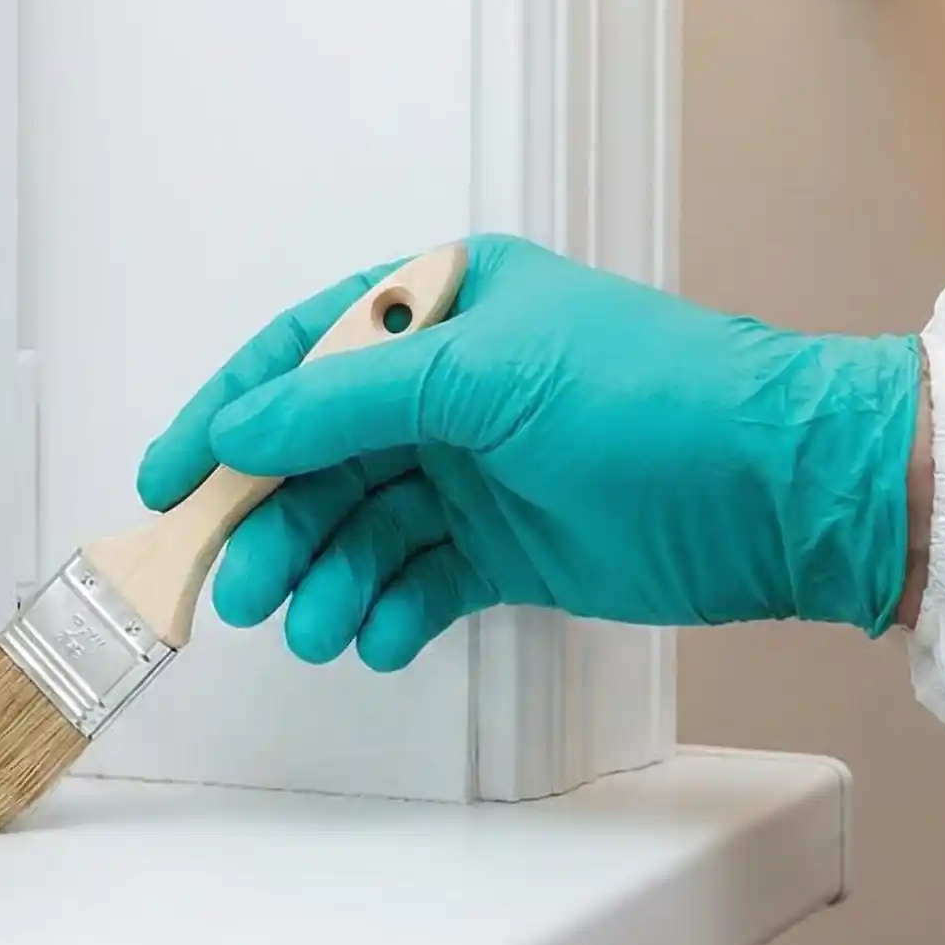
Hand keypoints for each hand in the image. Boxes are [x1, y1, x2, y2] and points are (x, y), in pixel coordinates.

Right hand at [137, 235, 921, 669]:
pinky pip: (420, 579)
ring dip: (326, 577)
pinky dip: (390, 610)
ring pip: (365, 527)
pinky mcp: (511, 545)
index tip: (167, 480)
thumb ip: (345, 402)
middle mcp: (451, 385)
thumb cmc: (649, 397)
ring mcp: (479, 469)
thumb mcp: (484, 376)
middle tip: (235, 588)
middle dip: (272, 521)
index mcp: (442, 308)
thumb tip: (236, 428)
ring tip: (312, 629)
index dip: (227, 413)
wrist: (778, 491)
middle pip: (322, 455)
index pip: (302, 354)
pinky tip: (377, 636)